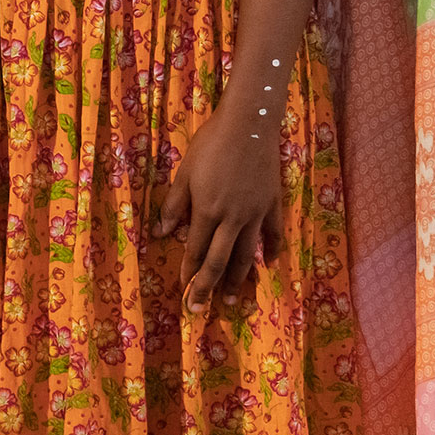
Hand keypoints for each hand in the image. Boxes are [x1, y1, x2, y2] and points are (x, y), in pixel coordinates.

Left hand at [153, 103, 283, 311]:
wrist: (249, 125)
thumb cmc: (210, 145)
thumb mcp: (184, 172)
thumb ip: (174, 204)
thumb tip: (161, 232)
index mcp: (207, 210)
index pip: (195, 249)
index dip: (188, 272)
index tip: (183, 290)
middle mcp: (232, 219)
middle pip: (219, 261)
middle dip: (207, 287)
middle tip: (200, 309)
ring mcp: (255, 214)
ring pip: (246, 254)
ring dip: (237, 279)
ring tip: (231, 299)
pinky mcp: (273, 205)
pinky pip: (273, 235)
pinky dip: (271, 252)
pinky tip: (268, 265)